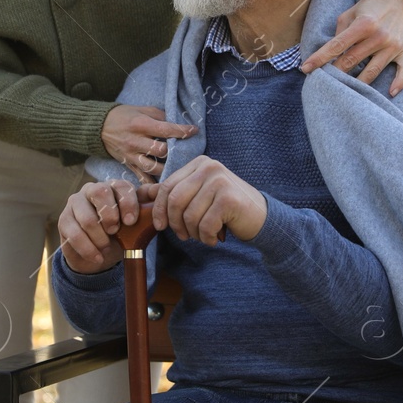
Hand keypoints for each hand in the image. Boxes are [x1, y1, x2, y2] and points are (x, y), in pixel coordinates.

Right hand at [58, 179, 143, 273]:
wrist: (100, 254)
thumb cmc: (121, 233)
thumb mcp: (137, 221)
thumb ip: (148, 204)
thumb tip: (161, 190)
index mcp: (113, 187)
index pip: (121, 186)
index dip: (127, 203)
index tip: (131, 222)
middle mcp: (92, 190)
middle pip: (100, 192)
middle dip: (110, 215)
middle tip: (115, 232)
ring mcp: (75, 203)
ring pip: (86, 217)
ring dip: (100, 237)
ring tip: (106, 248)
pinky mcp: (64, 220)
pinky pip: (75, 234)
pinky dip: (88, 249)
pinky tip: (97, 257)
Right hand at [101, 104, 197, 183]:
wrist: (100, 127)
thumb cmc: (124, 116)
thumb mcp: (142, 110)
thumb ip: (161, 116)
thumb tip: (179, 123)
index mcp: (141, 124)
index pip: (166, 129)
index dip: (183, 131)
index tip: (195, 131)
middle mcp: (136, 141)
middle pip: (161, 151)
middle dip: (175, 152)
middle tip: (187, 152)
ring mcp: (131, 155)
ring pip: (153, 167)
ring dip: (167, 169)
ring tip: (178, 168)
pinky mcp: (128, 165)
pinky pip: (141, 178)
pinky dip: (152, 184)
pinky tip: (164, 186)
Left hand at [149, 155, 266, 245]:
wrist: (261, 217)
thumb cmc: (226, 208)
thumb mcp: (198, 196)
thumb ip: (173, 192)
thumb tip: (141, 194)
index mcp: (199, 164)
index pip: (167, 186)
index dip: (159, 209)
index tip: (160, 226)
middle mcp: (209, 167)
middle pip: (175, 200)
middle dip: (175, 223)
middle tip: (184, 235)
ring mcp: (220, 181)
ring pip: (189, 215)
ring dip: (194, 233)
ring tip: (204, 234)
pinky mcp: (229, 199)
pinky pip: (205, 225)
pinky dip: (207, 238)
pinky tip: (215, 238)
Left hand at [299, 0, 402, 96]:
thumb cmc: (369, 7)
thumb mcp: (350, 12)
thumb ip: (340, 31)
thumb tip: (329, 53)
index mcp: (363, 24)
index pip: (337, 45)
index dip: (320, 58)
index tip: (305, 69)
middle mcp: (379, 36)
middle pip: (352, 61)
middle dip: (335, 73)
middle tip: (321, 82)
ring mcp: (393, 46)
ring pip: (372, 71)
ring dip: (357, 84)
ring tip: (344, 92)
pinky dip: (399, 83)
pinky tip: (390, 93)